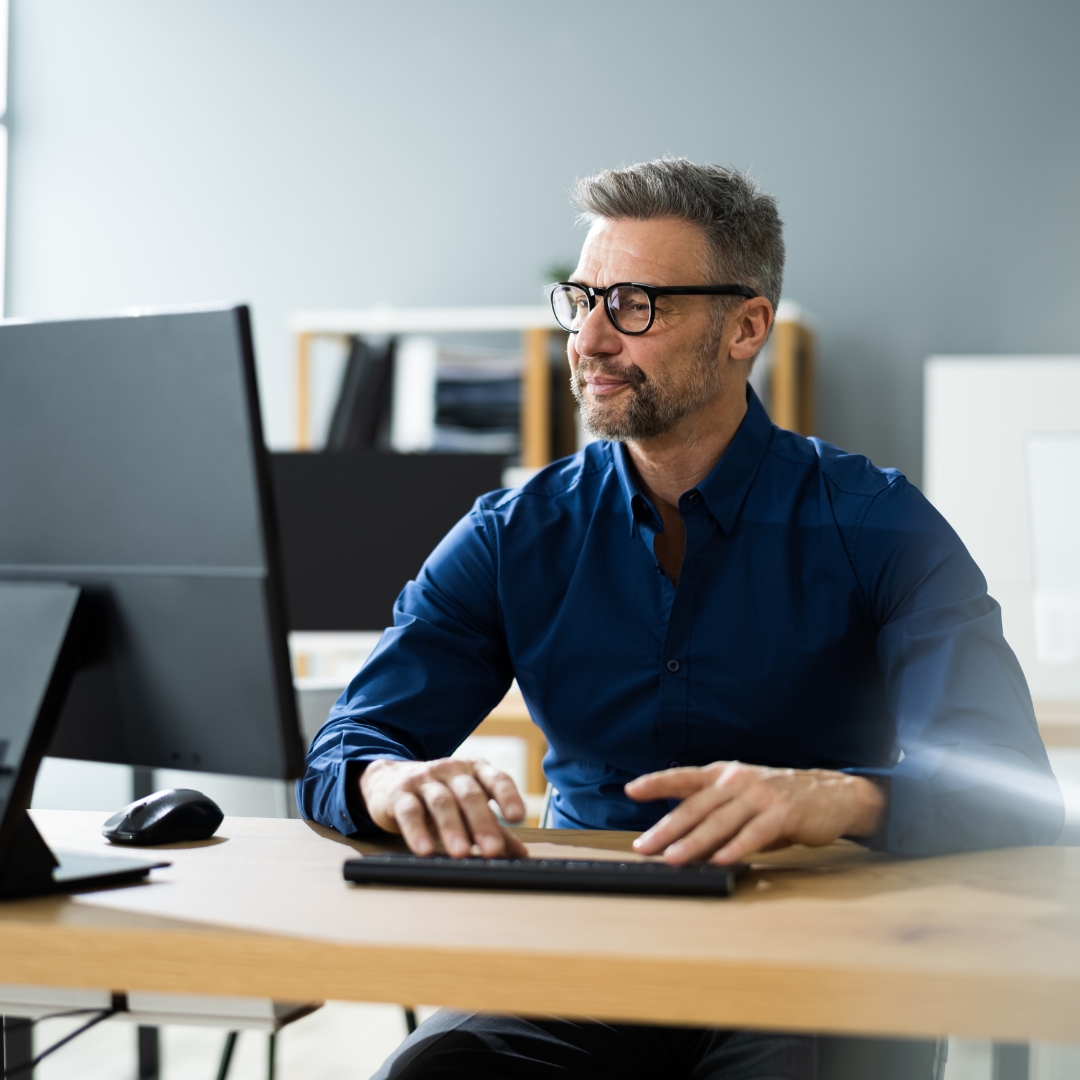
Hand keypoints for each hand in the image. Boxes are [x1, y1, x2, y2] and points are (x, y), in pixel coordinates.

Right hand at [360, 757, 527, 858]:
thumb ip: (493, 827)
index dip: (508, 796)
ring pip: (441, 802)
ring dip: (452, 828)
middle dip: (482, 822)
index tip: (518, 816)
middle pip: (470, 794)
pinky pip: (410, 811)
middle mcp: (452, 770)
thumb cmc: (439, 795)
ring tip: (461, 853)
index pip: (496, 779)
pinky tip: (424, 849)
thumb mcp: (467, 807)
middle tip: (492, 849)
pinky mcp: (399, 793)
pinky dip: (417, 831)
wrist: (389, 780)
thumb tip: (521, 854)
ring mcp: (425, 779)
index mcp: (475, 771)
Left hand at [625, 761, 886, 865]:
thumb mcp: (742, 799)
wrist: (831, 795)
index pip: (684, 778)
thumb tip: (681, 843)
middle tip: (645, 846)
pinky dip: (735, 848)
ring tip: (673, 859)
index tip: (631, 790)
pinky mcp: (782, 814)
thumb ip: (715, 816)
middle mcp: (738, 781)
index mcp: (724, 774)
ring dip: (694, 843)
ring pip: (719, 821)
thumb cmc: (779, 800)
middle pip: (695, 806)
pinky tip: (720, 861)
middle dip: (666, 828)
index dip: (657, 783)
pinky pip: (754, 834)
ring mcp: (760, 796)